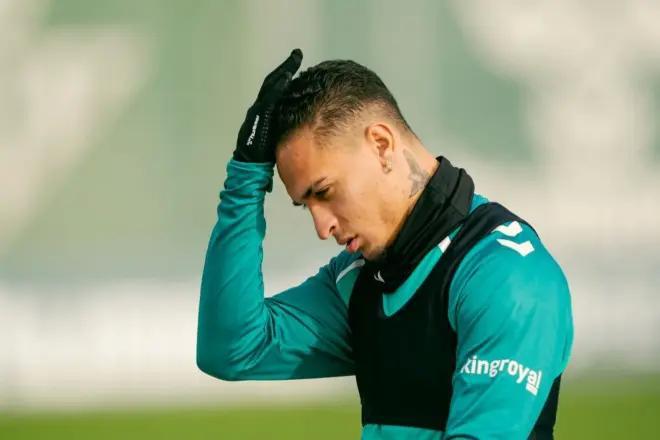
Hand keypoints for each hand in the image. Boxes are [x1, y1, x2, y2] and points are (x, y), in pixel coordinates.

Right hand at [233, 48, 302, 162]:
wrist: (249, 164)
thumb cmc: (263, 155)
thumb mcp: (276, 136)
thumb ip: (283, 125)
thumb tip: (298, 121)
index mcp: (263, 111)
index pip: (275, 88)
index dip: (286, 75)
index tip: (297, 63)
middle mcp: (259, 107)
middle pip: (273, 82)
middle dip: (285, 67)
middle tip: (296, 54)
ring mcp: (258, 111)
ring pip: (271, 87)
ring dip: (282, 73)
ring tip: (293, 61)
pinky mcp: (259, 116)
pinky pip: (269, 98)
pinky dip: (277, 87)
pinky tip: (286, 79)